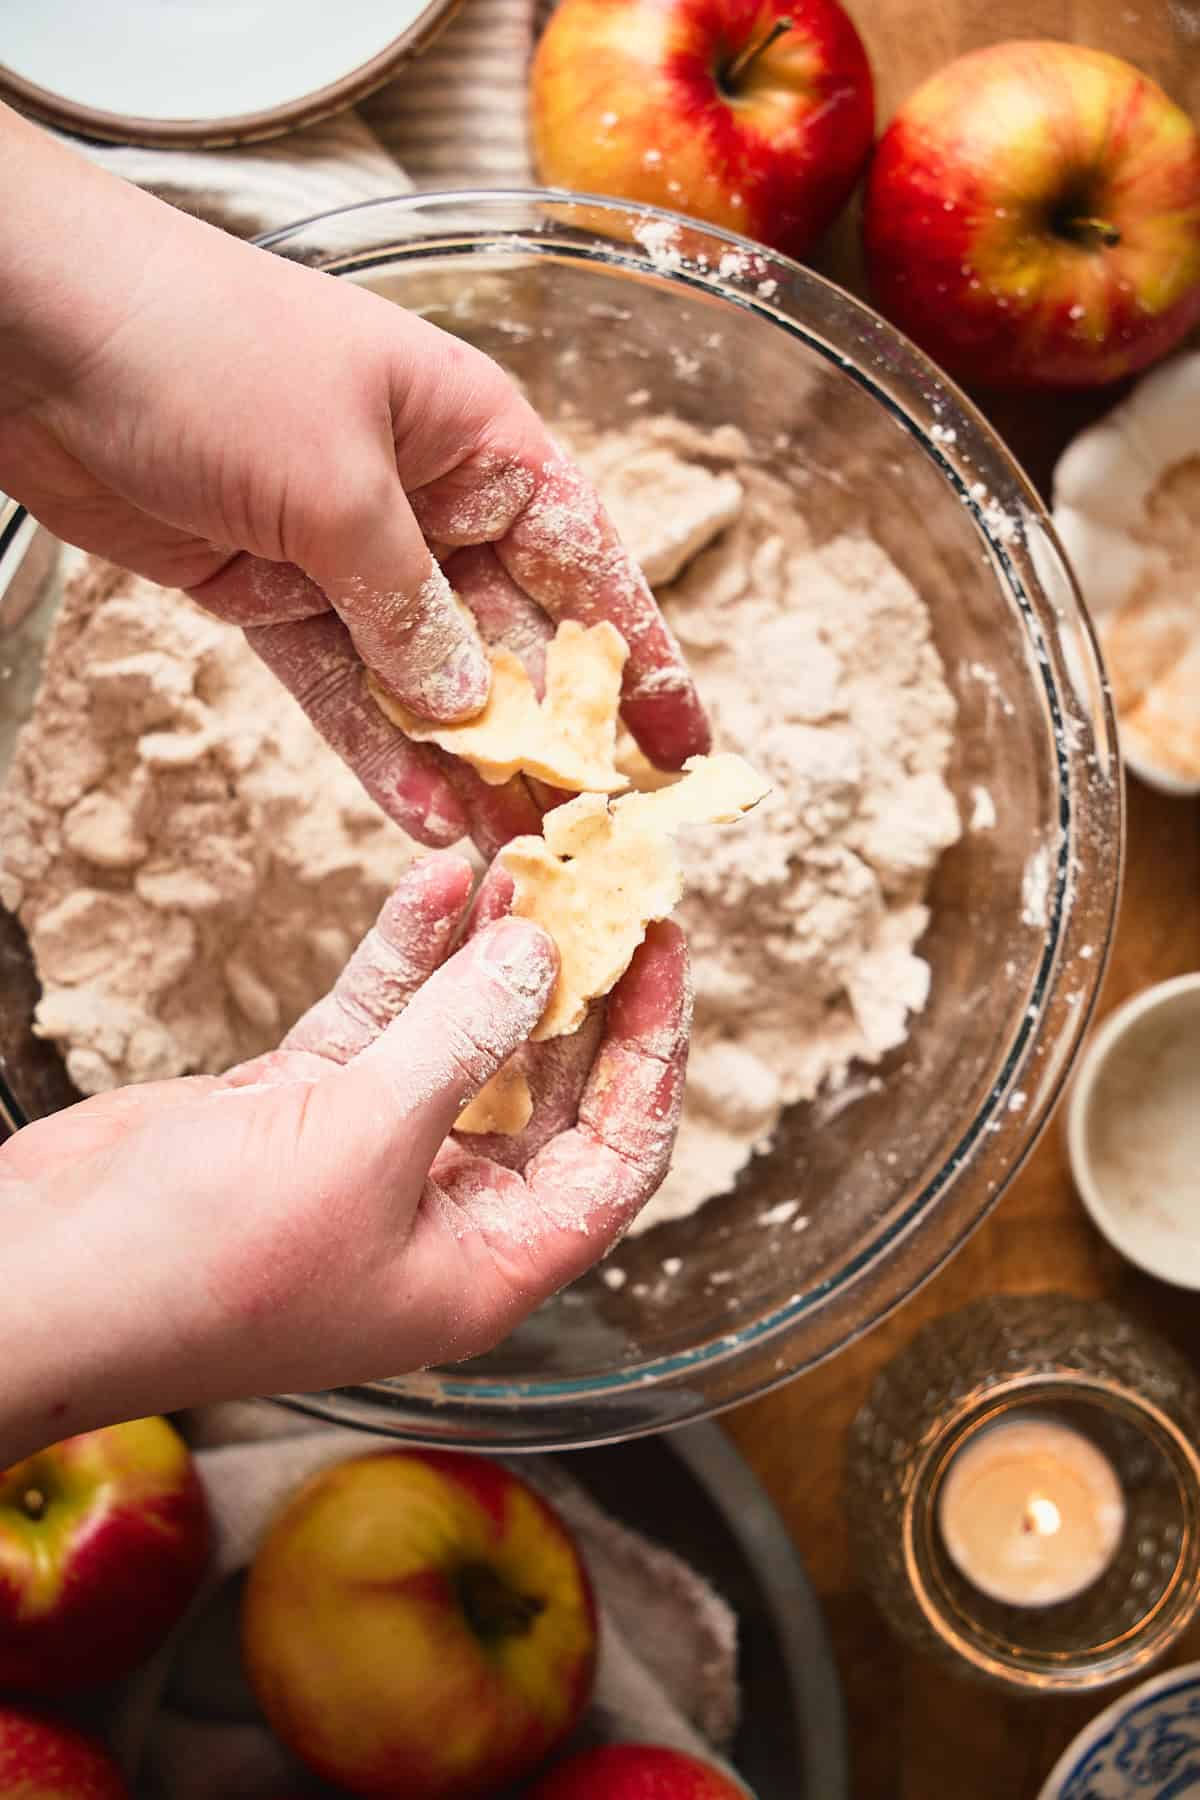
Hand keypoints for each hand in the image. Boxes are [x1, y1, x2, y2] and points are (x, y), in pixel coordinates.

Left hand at [0, 107, 707, 855]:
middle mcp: (427, 498)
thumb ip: (408, 606)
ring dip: (464, 764)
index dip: (642, 660)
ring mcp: (347, 551)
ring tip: (509, 850)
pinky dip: (374, 748)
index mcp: (477, 439)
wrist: (36, 331)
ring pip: (427, 679)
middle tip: (588, 831)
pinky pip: (341, 687)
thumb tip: (466, 707)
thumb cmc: (205, 351)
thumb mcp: (338, 483)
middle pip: (511, 637)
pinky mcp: (272, 592)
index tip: (684, 746)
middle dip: (548, 736)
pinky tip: (415, 814)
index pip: (588, 563)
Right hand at [0, 857, 688, 1464]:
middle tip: (604, 888)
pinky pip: (381, 1021)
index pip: (616, 1157)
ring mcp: (370, 1156)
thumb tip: (542, 956)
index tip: (663, 953)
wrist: (39, 1278)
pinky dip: (407, 956)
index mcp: (485, 1264)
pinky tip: (434, 884)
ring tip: (525, 862)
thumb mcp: (358, 1146)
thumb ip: (459, 1043)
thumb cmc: (201, 1264)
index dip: (651, 1057)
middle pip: (547, 1088)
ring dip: (492, 957)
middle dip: (575, 988)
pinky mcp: (304, 1107)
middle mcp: (442, 1214)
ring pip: (462, 1040)